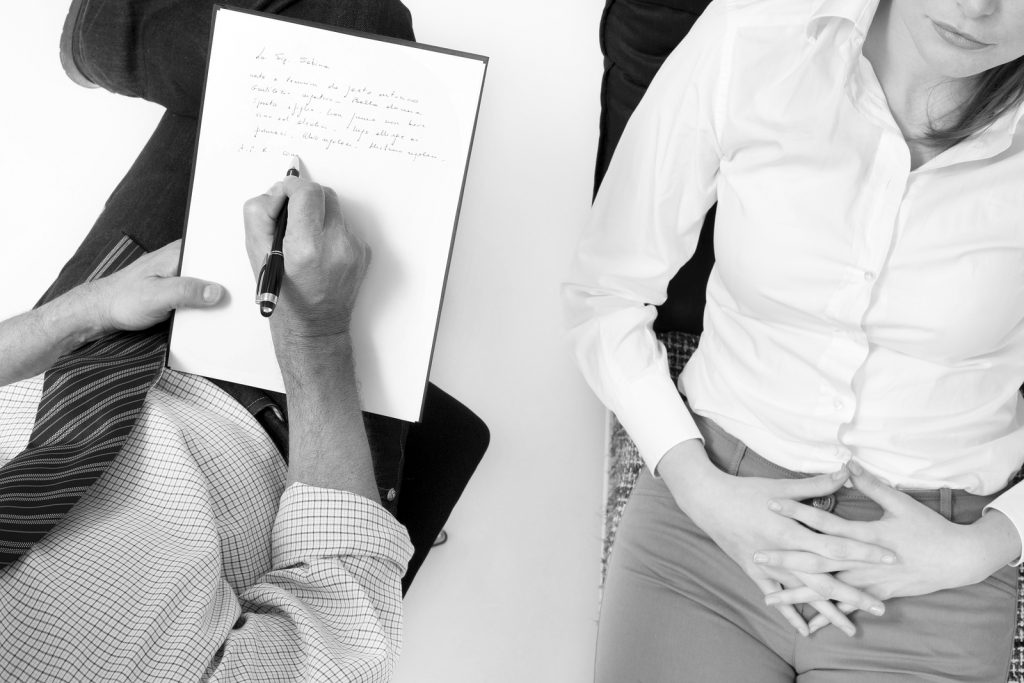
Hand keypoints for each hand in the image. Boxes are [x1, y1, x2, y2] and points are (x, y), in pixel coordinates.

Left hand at [90, 239, 222, 332]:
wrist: (101, 310)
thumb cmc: (122, 299)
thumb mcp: (157, 296)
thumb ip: (187, 292)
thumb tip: (216, 291)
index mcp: (177, 254)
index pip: (214, 255)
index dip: (230, 269)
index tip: (240, 286)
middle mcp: (179, 260)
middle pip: (213, 270)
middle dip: (223, 286)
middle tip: (230, 303)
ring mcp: (177, 273)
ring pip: (206, 283)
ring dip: (211, 297)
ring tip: (215, 309)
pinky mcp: (175, 286)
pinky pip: (196, 292)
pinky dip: (201, 303)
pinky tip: (202, 312)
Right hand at [242, 177, 368, 353]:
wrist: (315, 326)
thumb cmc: (284, 296)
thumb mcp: (255, 253)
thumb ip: (260, 213)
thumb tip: (277, 192)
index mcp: (307, 247)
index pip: (307, 192)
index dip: (291, 188)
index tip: (283, 196)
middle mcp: (336, 246)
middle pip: (324, 194)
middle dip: (305, 199)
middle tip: (291, 218)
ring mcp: (354, 249)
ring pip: (335, 209)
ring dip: (318, 214)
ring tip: (305, 238)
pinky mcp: (363, 252)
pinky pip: (345, 225)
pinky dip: (330, 230)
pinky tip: (320, 251)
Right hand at [659, 443, 893, 636]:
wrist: (708, 502)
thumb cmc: (745, 491)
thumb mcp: (781, 487)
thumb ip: (816, 485)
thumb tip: (845, 472)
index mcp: (791, 529)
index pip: (835, 544)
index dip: (863, 551)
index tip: (889, 558)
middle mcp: (782, 553)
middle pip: (824, 578)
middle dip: (853, 593)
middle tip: (881, 607)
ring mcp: (768, 566)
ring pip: (803, 593)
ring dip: (827, 610)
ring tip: (851, 627)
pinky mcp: (754, 572)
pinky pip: (776, 596)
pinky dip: (790, 613)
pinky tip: (806, 631)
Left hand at [758, 460, 1019, 632]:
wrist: (957, 560)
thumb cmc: (929, 528)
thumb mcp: (900, 503)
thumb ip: (871, 484)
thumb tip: (848, 463)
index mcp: (865, 534)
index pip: (824, 521)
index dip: (798, 511)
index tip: (773, 504)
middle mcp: (862, 561)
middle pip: (816, 560)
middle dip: (785, 559)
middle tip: (757, 557)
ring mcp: (869, 581)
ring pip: (827, 590)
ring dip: (798, 594)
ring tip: (769, 598)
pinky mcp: (876, 595)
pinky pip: (847, 607)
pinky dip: (827, 614)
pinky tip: (807, 623)